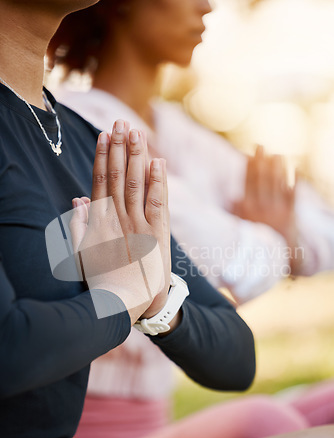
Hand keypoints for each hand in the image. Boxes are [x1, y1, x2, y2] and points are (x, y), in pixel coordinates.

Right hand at [69, 120, 170, 323]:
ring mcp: (139, 224)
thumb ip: (79, 226)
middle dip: (120, 147)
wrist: (128, 302)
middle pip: (117, 175)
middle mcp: (119, 217)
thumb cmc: (105, 278)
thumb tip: (78, 199)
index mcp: (101, 221)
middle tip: (121, 121)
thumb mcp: (84, 254)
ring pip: (136, 183)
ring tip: (136, 131)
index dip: (103, 155)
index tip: (105, 134)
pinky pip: (158, 202)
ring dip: (136, 156)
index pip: (100, 180)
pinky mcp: (158, 234)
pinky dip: (158, 181)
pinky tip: (157, 161)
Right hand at [232, 146, 302, 272]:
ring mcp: (276, 210)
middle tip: (261, 146)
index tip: (250, 154)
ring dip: (277, 167)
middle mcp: (261, 207)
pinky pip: (293, 194)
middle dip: (261, 161)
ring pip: (277, 183)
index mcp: (247, 209)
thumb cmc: (252, 243)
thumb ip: (235, 213)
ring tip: (277, 155)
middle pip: (261, 178)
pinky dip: (294, 181)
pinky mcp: (290, 214)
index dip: (249, 166)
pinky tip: (295, 170)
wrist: (271, 258)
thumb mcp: (239, 228)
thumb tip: (231, 198)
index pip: (247, 182)